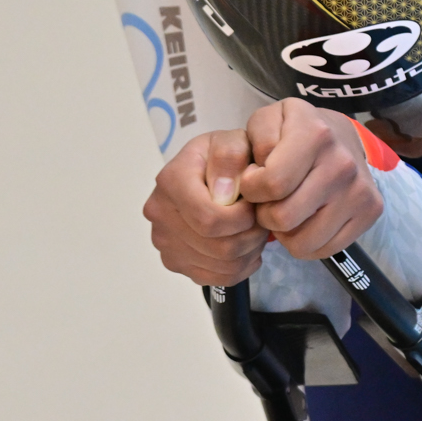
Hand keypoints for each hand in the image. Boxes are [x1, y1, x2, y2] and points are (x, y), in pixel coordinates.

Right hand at [141, 128, 269, 284]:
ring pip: (220, 266)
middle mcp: (160, 213)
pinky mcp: (176, 262)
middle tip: (261, 220)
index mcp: (171, 181)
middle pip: (217, 247)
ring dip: (248, 252)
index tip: (253, 204)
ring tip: (254, 230)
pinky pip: (216, 279)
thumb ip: (230, 158)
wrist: (209, 171)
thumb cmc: (224, 158)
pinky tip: (245, 246)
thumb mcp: (233, 141)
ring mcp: (165, 242)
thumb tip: (223, 194)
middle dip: (251, 236)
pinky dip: (240, 267)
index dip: (243, 219)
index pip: (209, 219)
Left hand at [240, 99, 383, 258]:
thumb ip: (250, 143)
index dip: (251, 189)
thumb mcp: (265, 121)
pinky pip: (324, 251)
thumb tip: (253, 180)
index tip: (255, 181)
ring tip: (286, 209)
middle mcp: (343, 163)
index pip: (272, 184)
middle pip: (284, 218)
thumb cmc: (293, 132)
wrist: (342, 136)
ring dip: (284, 233)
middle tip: (269, 200)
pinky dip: (307, 243)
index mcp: (314, 134)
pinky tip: (306, 220)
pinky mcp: (371, 211)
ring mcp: (360, 190)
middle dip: (265, 214)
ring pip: (303, 242)